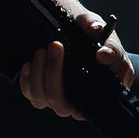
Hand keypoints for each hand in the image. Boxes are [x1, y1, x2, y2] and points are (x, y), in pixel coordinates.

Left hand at [19, 11, 134, 119]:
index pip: (90, 107)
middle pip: (60, 103)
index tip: (78, 63)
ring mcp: (58, 96)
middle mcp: (76, 101)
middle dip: (54, 73)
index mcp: (99, 94)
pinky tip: (28, 64)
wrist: (76, 30)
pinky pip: (29, 93)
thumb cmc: (96, 40)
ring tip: (42, 51)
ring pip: (41, 99)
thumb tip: (104, 55)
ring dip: (38, 75)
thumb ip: (111, 47)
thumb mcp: (109, 39)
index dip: (84, 93)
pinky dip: (26, 80)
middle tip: (56, 46)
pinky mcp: (41, 90)